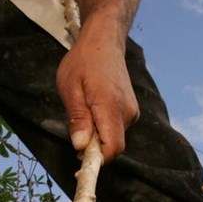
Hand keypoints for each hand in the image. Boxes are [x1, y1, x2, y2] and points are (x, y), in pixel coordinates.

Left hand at [56, 26, 138, 160]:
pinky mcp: (131, 111)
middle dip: (93, 148)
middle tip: (76, 131)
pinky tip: (93, 110)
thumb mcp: (70, 89)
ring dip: (97, 136)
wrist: (104, 42)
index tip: (79, 158)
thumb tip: (80, 147)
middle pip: (112, 147)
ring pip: (113, 139)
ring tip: (84, 112)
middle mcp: (127, 112)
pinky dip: (103, 128)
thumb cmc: (83, 62)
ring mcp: (132, 112)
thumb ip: (78, 119)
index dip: (96, 159)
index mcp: (111, 106)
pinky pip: (116, 130)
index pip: (112, 148)